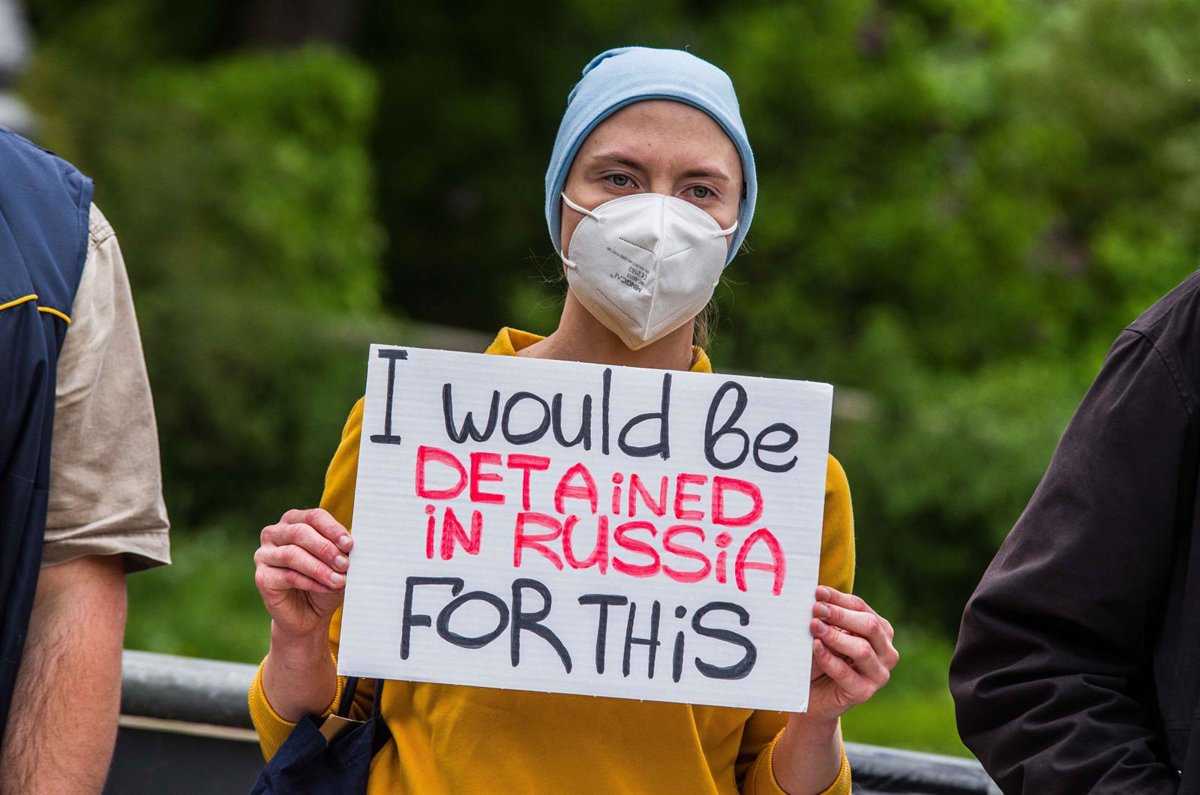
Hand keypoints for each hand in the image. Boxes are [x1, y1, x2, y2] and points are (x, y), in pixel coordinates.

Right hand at [254, 508, 353, 639]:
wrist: (310, 615)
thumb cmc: (325, 580)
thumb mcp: (338, 561)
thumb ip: (341, 548)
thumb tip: (350, 542)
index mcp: (295, 521)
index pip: (313, 516)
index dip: (332, 529)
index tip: (349, 544)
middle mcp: (275, 533)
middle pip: (300, 532)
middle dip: (326, 548)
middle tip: (345, 564)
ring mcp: (264, 555)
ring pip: (292, 554)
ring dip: (320, 568)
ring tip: (339, 580)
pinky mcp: (262, 578)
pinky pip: (287, 576)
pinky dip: (311, 582)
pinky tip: (326, 587)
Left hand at [806, 585, 897, 720]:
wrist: (814, 697)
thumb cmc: (820, 659)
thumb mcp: (825, 634)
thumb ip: (826, 618)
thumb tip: (817, 597)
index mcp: (880, 632)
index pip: (862, 608)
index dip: (839, 598)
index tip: (818, 592)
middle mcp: (886, 652)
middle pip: (869, 626)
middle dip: (840, 615)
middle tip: (816, 608)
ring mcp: (879, 675)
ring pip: (862, 649)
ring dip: (835, 636)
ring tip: (814, 626)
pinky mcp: (864, 693)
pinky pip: (846, 673)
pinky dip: (829, 658)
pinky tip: (815, 647)